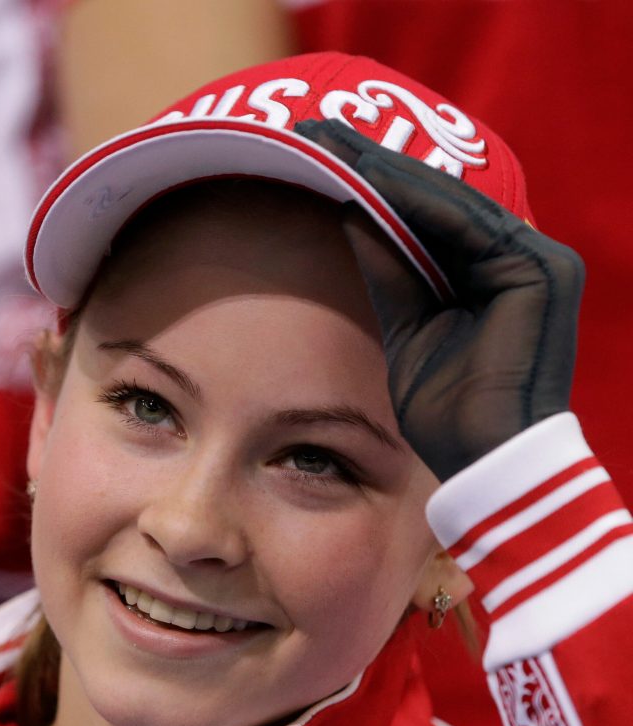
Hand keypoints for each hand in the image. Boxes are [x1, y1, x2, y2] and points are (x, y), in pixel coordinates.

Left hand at [295, 119, 584, 480]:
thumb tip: (352, 214)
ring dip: (388, 169)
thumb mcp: (408, 330)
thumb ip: (390, 272)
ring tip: (331, 141)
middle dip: (377, 165)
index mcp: (497, 275)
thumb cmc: (448, 411)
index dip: (378, 185)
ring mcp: (539, 261)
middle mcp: (524, 259)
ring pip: (451, 202)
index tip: (324, 157)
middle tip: (317, 131)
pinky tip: (365, 174)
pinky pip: (464, 224)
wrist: (484, 462)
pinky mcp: (540, 271)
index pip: (433, 217)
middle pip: (441, 200)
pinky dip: (414, 199)